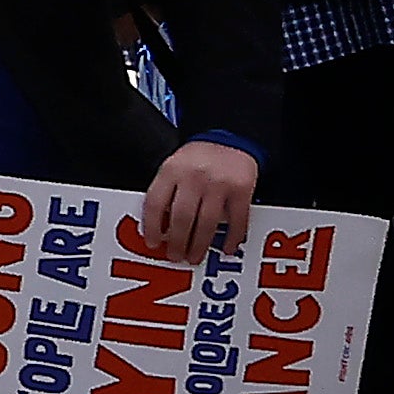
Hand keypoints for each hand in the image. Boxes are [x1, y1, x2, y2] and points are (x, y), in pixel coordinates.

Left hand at [131, 139, 259, 265]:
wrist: (230, 136)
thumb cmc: (199, 157)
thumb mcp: (173, 167)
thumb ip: (166, 192)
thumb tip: (157, 227)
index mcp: (172, 170)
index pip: (155, 203)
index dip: (152, 227)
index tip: (152, 243)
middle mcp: (194, 176)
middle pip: (181, 217)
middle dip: (176, 242)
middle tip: (174, 256)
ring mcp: (219, 183)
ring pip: (206, 223)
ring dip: (199, 245)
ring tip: (194, 257)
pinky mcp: (241, 190)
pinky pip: (236, 221)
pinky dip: (231, 238)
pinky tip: (225, 247)